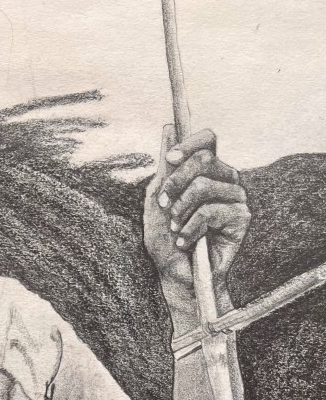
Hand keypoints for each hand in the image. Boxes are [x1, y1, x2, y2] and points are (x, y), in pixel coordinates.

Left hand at [144, 126, 249, 310]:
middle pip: (203, 159)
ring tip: (176, 228)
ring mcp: (236, 198)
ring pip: (203, 186)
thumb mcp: (157, 199)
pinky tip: (187, 241)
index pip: (207, 140)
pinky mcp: (242, 218)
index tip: (170, 158)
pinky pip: (209, 212)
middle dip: (174, 183)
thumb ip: (166, 166)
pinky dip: (189, 229)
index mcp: (206, 171)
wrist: (175, 272)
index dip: (189, 143)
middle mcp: (225, 179)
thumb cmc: (165, 236)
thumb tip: (168, 127)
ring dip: (180, 210)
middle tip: (164, 206)